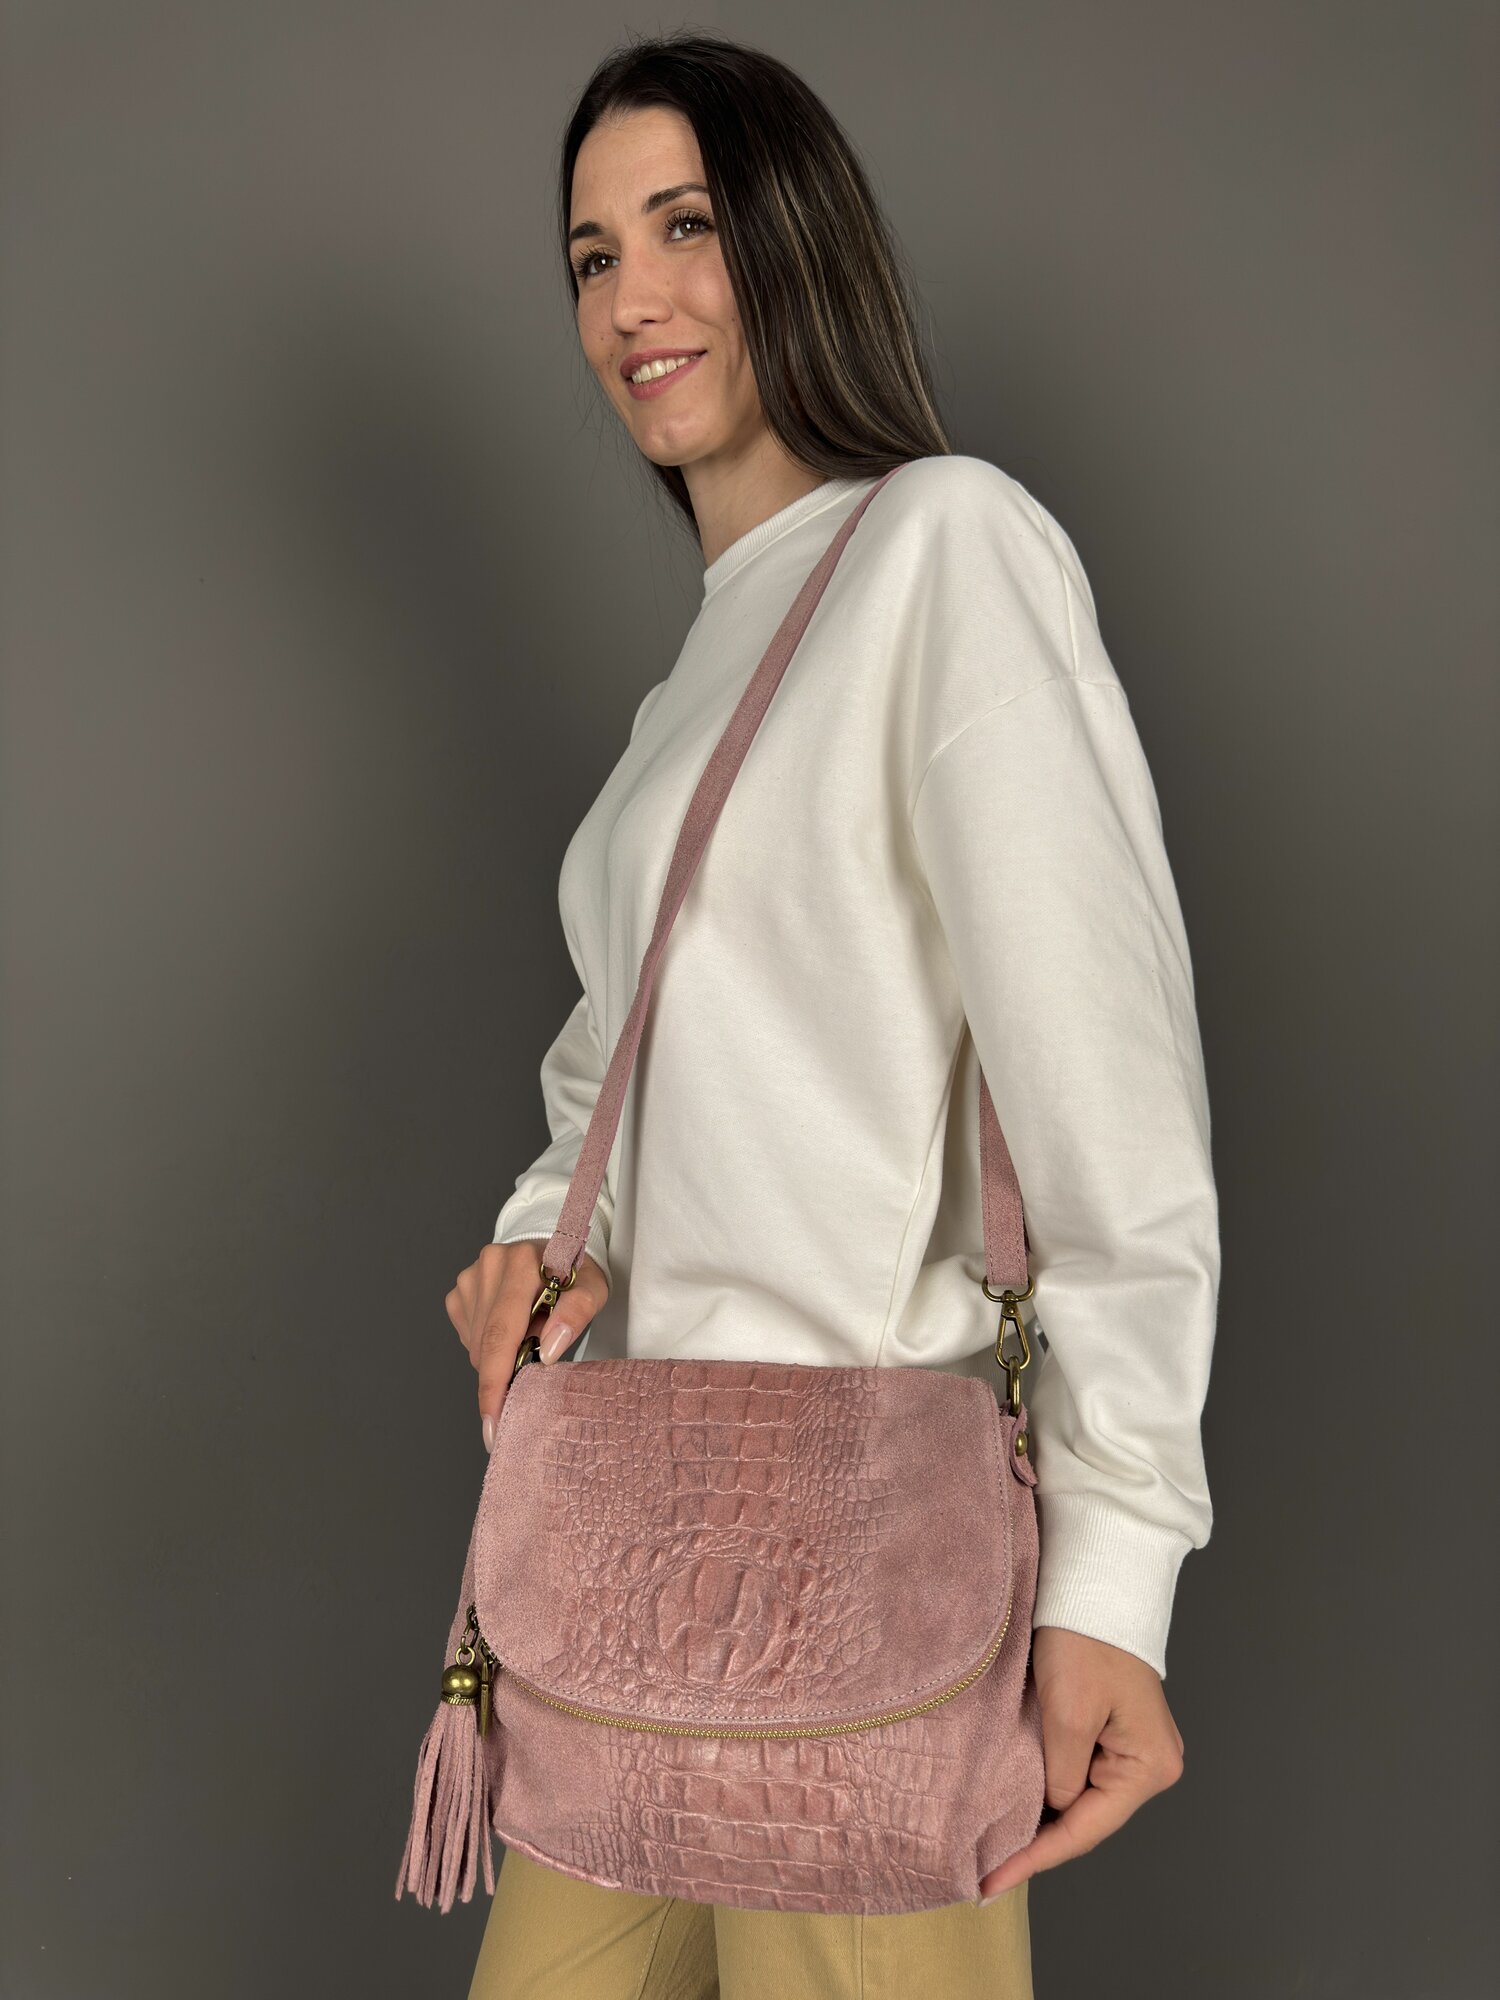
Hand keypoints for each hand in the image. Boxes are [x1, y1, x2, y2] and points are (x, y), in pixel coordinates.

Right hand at [446, 1241, 609, 1450]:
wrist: (554, 1246)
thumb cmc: (577, 1273)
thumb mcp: (594, 1289)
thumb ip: (576, 1314)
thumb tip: (549, 1351)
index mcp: (521, 1264)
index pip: (501, 1334)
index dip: (494, 1382)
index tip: (493, 1421)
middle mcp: (489, 1266)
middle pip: (485, 1345)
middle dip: (497, 1380)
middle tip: (517, 1398)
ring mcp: (470, 1276)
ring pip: (476, 1345)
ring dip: (499, 1357)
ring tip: (528, 1337)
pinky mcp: (460, 1289)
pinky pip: (469, 1335)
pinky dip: (489, 1345)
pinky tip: (511, 1329)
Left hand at [978, 1626, 1185, 1900]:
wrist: (1093, 1580)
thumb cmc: (1085, 1640)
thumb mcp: (1067, 1715)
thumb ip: (1059, 1776)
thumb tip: (1050, 1808)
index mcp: (1148, 1767)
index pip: (1084, 1830)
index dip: (1034, 1859)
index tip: (988, 1885)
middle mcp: (1150, 1764)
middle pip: (1085, 1818)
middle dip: (1037, 1841)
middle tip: (983, 1869)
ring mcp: (1133, 1747)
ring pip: (1078, 1796)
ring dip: (1040, 1814)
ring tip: (992, 1843)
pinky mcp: (1112, 1728)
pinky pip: (1077, 1771)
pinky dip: (1047, 1785)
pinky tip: (1017, 1800)